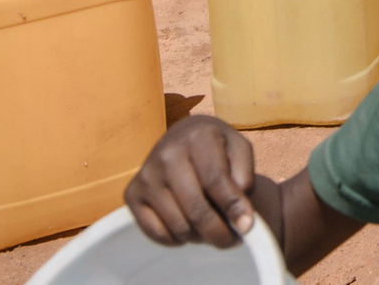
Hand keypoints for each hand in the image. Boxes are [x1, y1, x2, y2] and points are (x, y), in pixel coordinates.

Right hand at [126, 115, 258, 247]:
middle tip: (232, 241)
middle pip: (195, 208)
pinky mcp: (132, 193)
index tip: (246, 227)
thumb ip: (244, 179)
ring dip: (200, 237)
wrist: (184, 137)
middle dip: (218, 232)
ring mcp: (146, 175)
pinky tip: (189, 228)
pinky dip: (177, 240)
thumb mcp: (239, 151)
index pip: (216, 180)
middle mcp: (167, 154)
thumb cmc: (217, 148)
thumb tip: (240, 218)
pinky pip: (156, 232)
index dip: (233, 208)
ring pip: (178, 224)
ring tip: (212, 229)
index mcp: (198, 137)